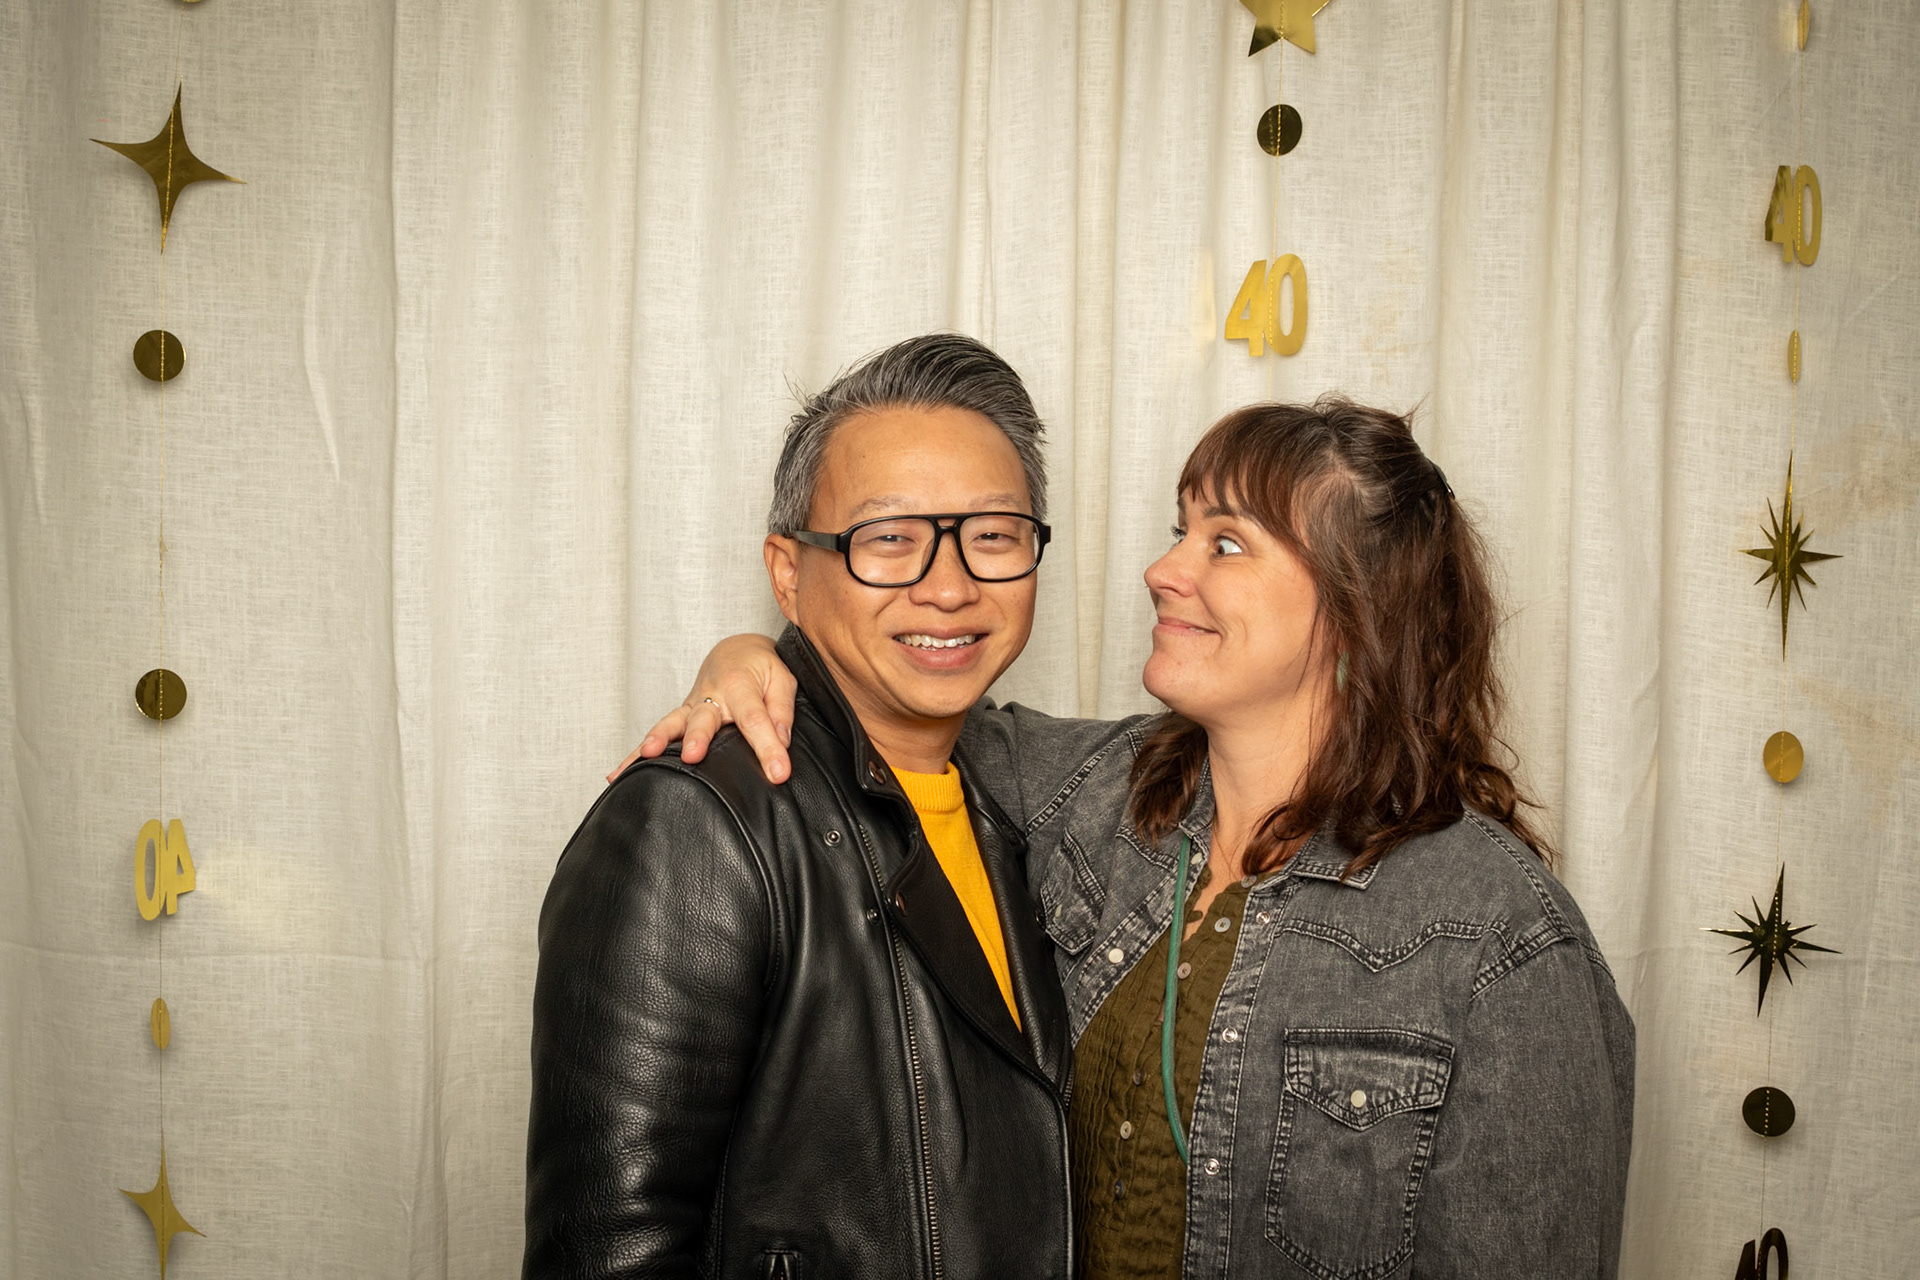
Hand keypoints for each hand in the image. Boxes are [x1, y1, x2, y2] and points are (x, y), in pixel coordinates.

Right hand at [608, 634, 795, 784]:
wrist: (736, 650)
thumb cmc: (761, 667)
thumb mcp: (782, 678)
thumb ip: (782, 710)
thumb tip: (782, 742)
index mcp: (740, 684)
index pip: (755, 719)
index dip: (768, 748)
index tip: (779, 773)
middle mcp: (710, 695)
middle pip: (703, 719)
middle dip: (697, 737)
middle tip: (695, 755)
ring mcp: (691, 707)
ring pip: (672, 723)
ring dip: (659, 740)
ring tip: (648, 755)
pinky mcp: (681, 718)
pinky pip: (658, 735)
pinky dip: (635, 755)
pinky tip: (617, 774)